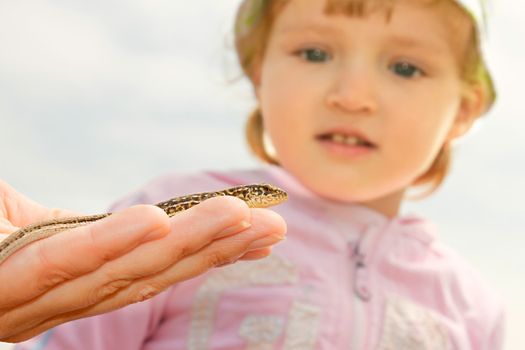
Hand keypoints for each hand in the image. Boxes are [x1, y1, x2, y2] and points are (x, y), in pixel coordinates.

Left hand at [0, 180, 285, 342]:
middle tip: (272, 224)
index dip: (214, 252)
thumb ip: (66, 224)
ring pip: (124, 273)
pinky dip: (112, 247)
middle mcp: (67, 300)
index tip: (262, 230)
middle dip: (220, 250)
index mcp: (78, 284)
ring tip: (240, 218)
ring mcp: (34, 301)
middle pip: (155, 273)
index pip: (158, 267)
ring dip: (188, 246)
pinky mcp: (2, 289)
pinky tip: (159, 223)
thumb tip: (120, 213)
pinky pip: (61, 266)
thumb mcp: (22, 227)